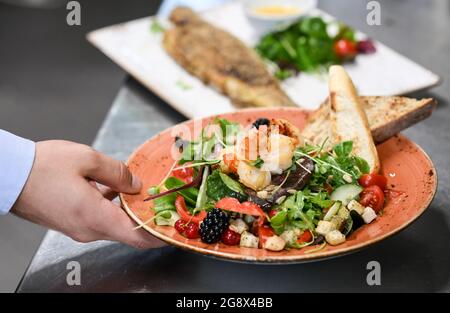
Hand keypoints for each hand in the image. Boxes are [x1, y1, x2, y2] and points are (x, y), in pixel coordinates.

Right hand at [12, 140, 164, 248]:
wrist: (8, 175)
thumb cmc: (41, 167)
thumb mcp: (87, 160)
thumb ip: (117, 172)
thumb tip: (136, 184)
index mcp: (95, 216)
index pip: (137, 236)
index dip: (159, 235)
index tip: (175, 229)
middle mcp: (88, 229)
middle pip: (128, 231)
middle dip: (148, 219)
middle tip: (166, 204)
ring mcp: (79, 228)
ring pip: (115, 224)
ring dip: (131, 211)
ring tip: (146, 194)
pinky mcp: (72, 222)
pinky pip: (100, 218)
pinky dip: (114, 208)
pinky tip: (118, 189)